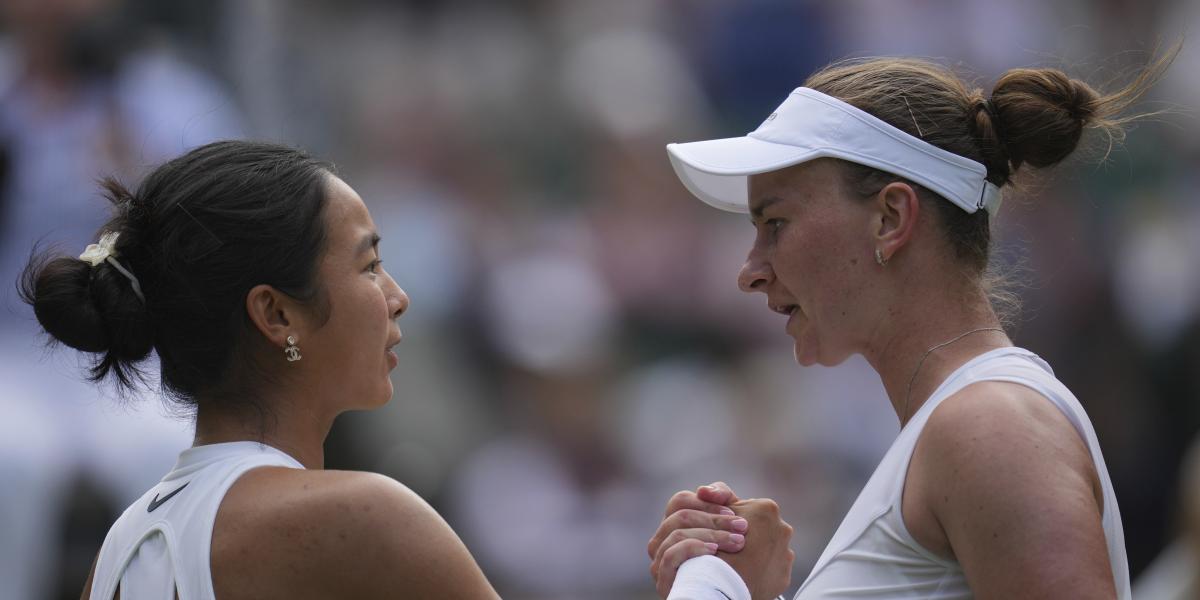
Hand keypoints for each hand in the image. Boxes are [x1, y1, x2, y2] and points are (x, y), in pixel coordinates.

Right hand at [648, 482, 747, 596]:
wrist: (731, 597)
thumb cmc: (732, 564)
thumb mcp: (729, 528)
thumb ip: (722, 502)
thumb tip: (705, 490)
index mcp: (674, 527)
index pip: (680, 501)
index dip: (707, 502)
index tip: (733, 512)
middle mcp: (662, 542)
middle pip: (680, 515)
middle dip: (715, 519)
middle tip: (743, 527)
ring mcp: (659, 563)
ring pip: (677, 533)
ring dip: (711, 534)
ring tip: (738, 542)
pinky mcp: (664, 581)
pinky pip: (670, 556)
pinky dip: (693, 548)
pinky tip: (715, 551)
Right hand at [722, 498, 794, 599]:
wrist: (722, 585)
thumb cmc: (716, 547)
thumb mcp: (714, 513)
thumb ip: (721, 499)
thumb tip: (708, 491)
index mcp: (767, 508)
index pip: (748, 509)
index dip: (732, 519)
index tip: (724, 530)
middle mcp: (783, 528)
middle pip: (760, 528)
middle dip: (748, 535)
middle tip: (729, 546)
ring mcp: (785, 553)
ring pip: (767, 548)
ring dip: (756, 552)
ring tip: (737, 561)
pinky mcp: (784, 575)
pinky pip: (771, 568)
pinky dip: (760, 570)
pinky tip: (746, 573)